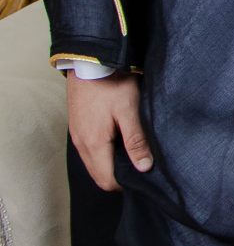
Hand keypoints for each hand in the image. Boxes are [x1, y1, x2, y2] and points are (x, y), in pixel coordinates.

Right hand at [67, 73, 151, 191]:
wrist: (89, 61)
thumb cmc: (111, 84)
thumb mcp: (129, 111)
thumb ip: (136, 141)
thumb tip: (144, 168)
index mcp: (93, 144)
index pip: (106, 180)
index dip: (124, 183)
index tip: (142, 177)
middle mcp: (81, 144)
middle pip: (98, 175)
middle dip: (117, 177)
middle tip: (139, 167)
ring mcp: (76, 135)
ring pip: (93, 163)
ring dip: (109, 165)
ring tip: (132, 155)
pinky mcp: (77, 126)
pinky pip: (89, 150)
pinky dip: (102, 153)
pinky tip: (118, 142)